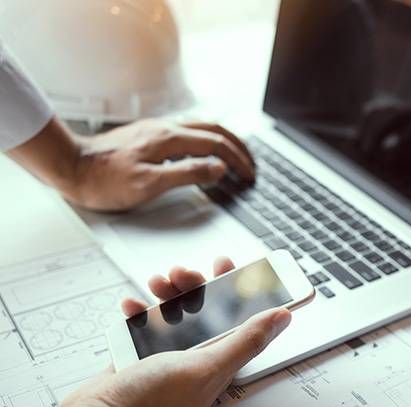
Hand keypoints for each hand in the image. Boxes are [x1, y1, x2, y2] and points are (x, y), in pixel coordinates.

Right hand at [34, 257, 290, 406]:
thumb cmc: (149, 406)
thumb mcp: (206, 367)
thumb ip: (246, 341)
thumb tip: (283, 318)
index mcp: (218, 362)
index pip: (239, 319)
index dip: (238, 290)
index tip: (230, 265)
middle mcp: (195, 358)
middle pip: (205, 310)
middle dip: (196, 285)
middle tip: (186, 273)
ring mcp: (166, 356)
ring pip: (175, 313)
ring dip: (169, 292)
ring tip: (159, 282)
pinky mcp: (140, 356)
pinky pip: (144, 324)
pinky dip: (138, 310)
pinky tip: (132, 305)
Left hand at [72, 119, 254, 210]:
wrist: (70, 166)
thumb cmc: (104, 180)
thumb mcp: (148, 184)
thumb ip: (187, 173)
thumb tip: (218, 168)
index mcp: (169, 139)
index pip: (216, 145)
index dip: (238, 161)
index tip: (249, 176)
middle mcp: (166, 129)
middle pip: (215, 130)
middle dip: (239, 147)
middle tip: (251, 165)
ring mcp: (157, 130)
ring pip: (203, 128)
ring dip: (225, 140)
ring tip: (237, 155)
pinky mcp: (149, 135)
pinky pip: (189, 131)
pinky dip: (208, 140)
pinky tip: (205, 150)